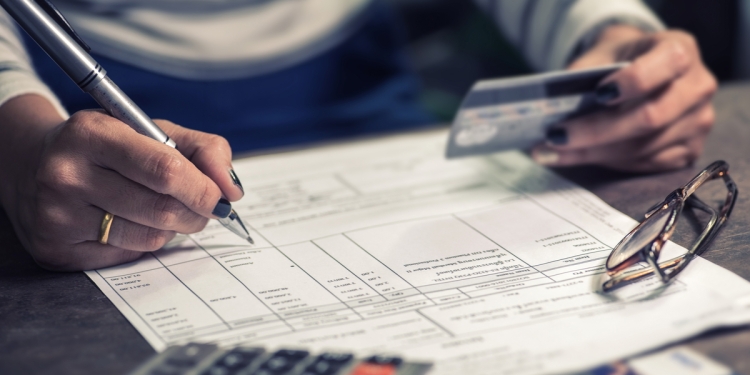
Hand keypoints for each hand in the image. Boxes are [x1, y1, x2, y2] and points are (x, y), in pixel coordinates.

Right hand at [0, 95, 243, 270]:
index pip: (166, 170)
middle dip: (195, 213)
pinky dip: (142, 243)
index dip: (203, 189)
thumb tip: (231, 189)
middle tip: (200, 208)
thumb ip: (203, 149)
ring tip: (161, 210)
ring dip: (171, 229)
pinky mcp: (56, 250)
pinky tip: (128, 222)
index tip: (219, 197)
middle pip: (162, 209)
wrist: (32, 165)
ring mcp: (57, 215)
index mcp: (91, 133)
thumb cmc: (107, 147)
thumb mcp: (152, 131)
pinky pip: (126, 256)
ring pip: (149, 238)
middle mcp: (67, 174)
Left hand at [532, 25, 717, 171]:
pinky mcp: (689, 150)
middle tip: (556, 136)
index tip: (597, 95)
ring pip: (643, 147)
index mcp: (680, 50)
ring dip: (594, 153)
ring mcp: (698, 122)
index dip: (630, 84)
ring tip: (554, 151)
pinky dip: (608, 163)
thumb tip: (549, 111)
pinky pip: (646, 164)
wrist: (639, 69)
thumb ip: (581, 78)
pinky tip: (580, 156)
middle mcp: (698, 86)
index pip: (662, 68)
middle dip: (597, 132)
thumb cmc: (617, 61)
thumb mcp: (599, 56)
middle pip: (650, 118)